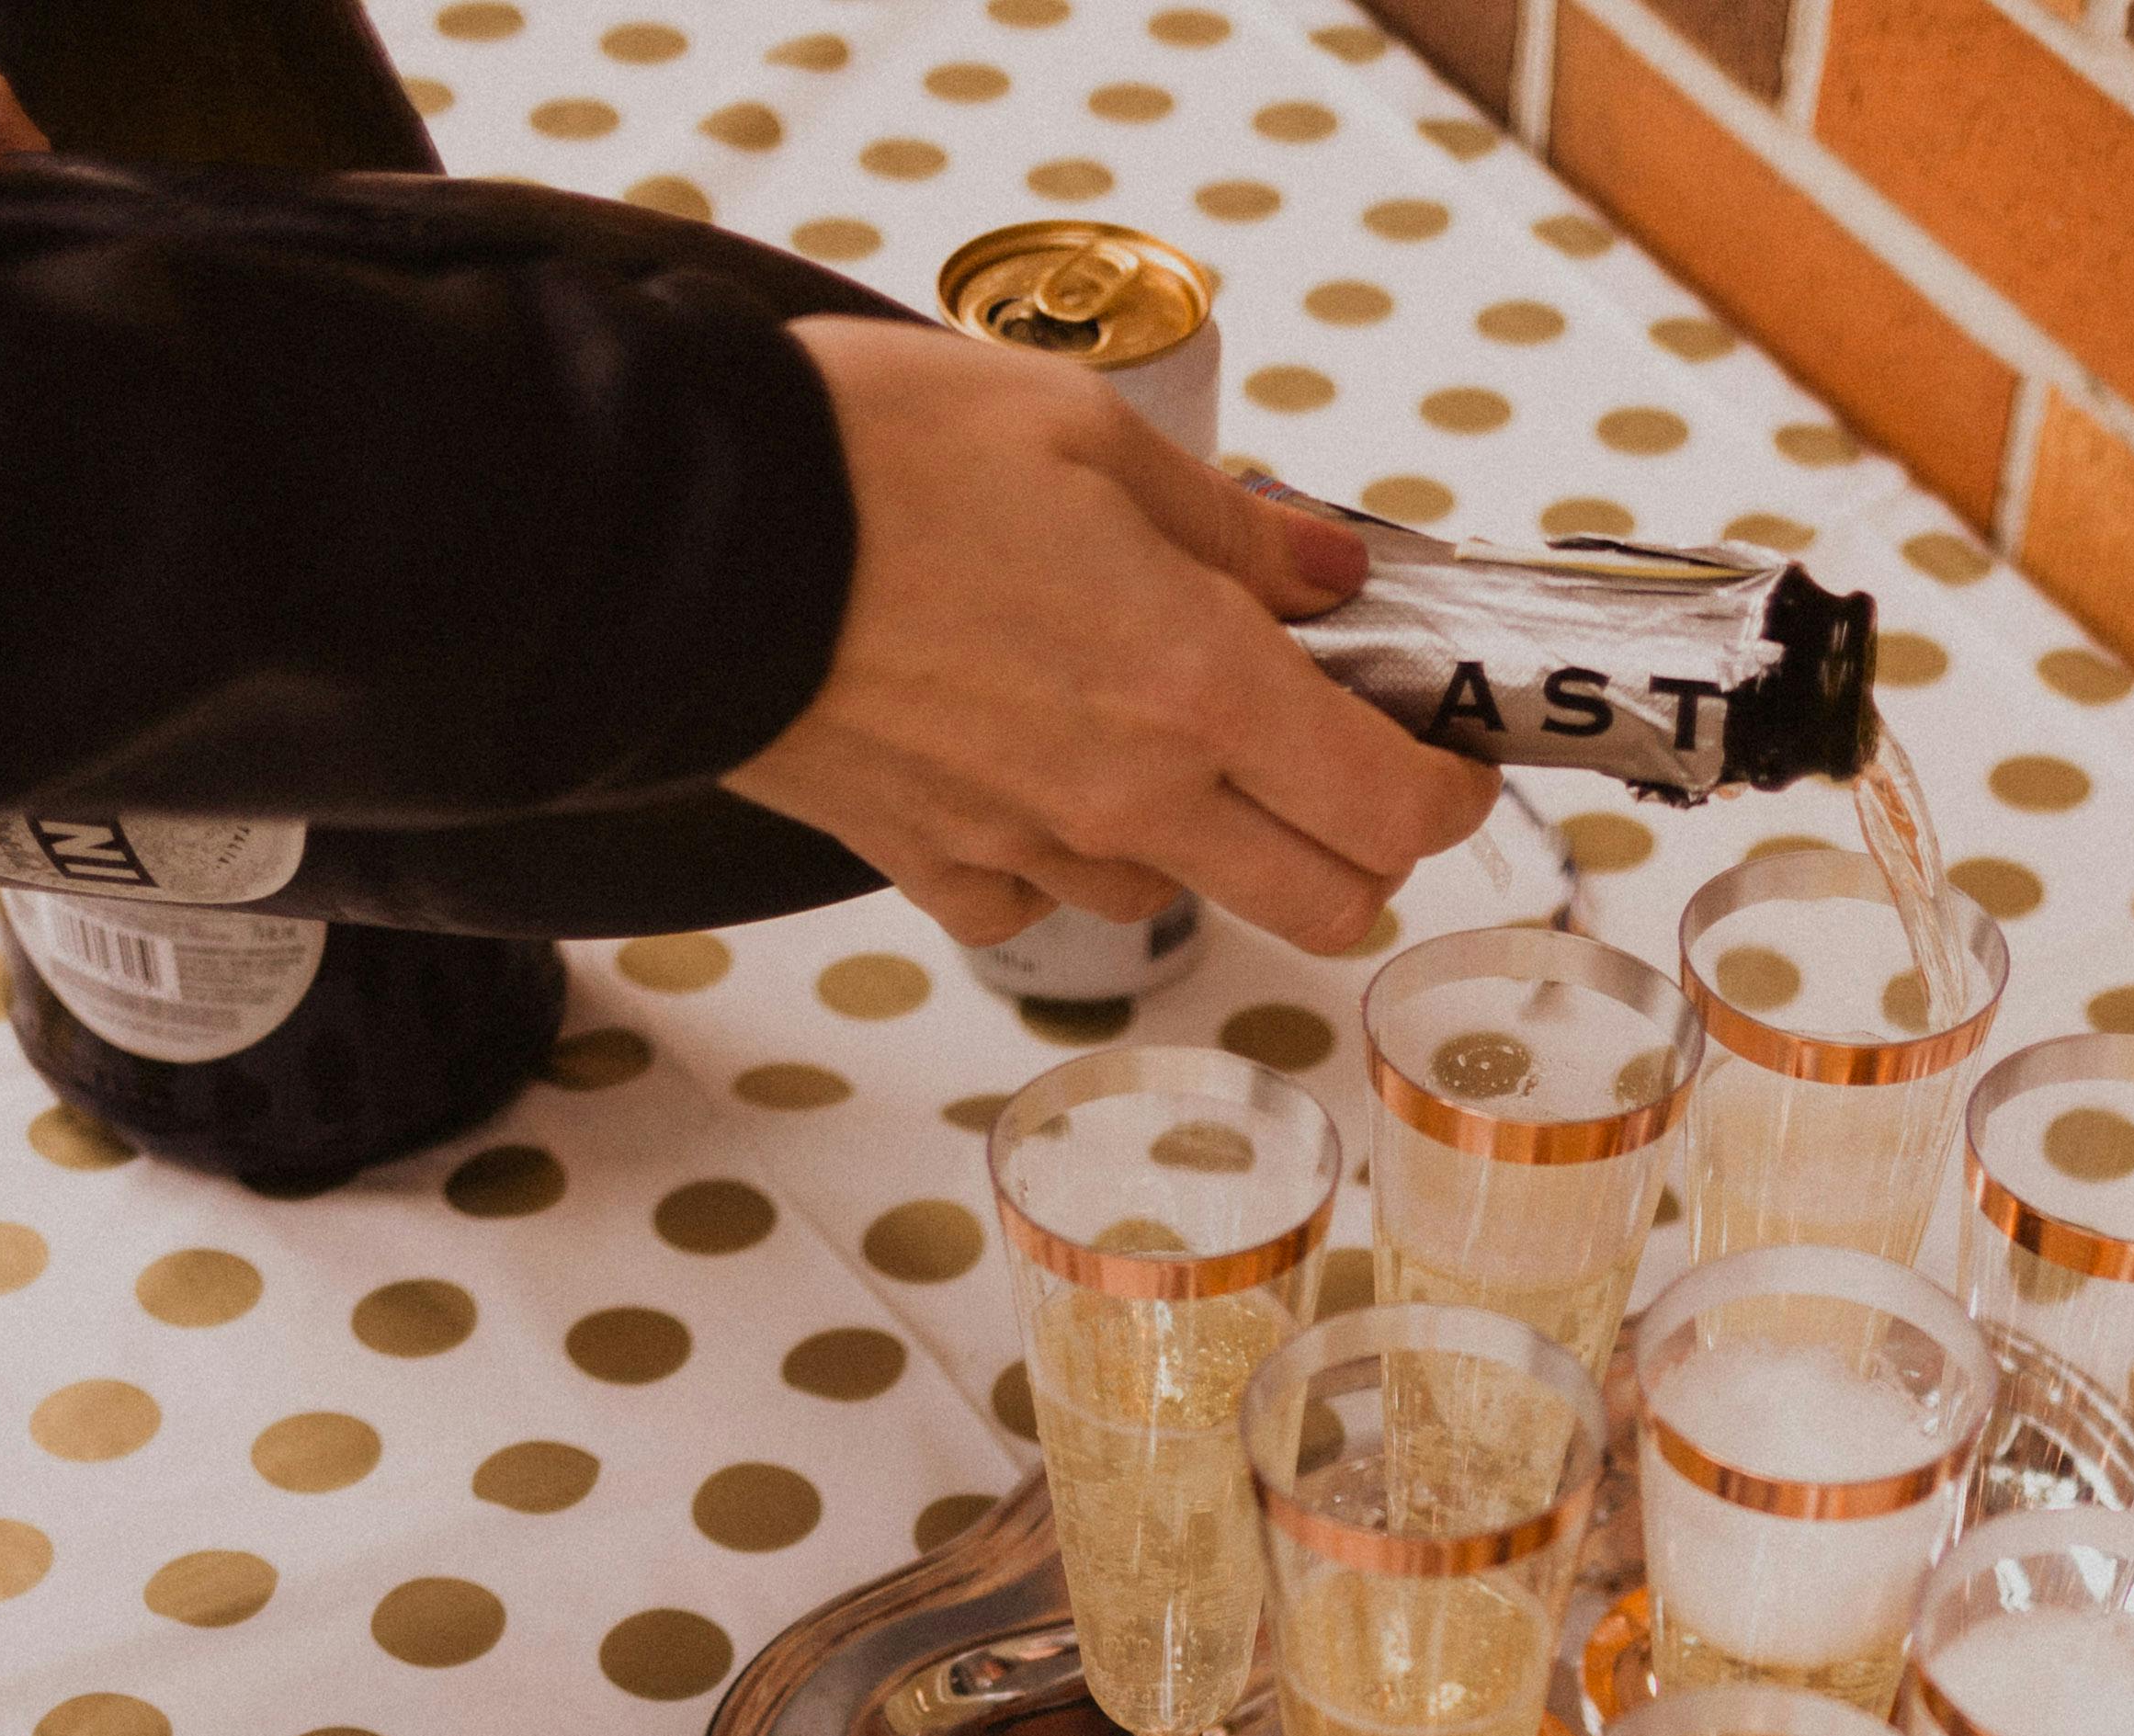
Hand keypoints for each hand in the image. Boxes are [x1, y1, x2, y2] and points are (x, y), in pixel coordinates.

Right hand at [731, 321, 1495, 950]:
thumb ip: (1235, 533)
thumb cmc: (878, 460)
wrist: (686, 538)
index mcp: (1199, 692)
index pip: (1391, 809)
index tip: (1445, 752)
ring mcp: (1034, 853)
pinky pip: (1044, 894)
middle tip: (1333, 757)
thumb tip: (1331, 579)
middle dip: (1357, 843)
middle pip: (1322, 902)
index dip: (1447, 791)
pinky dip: (1063, 843)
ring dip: (1202, 834)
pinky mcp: (939, 872)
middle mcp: (1134, 803)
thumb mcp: (1091, 436)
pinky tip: (1028, 753)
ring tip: (1143, 718)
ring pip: (1181, 896)